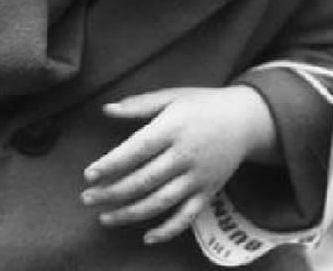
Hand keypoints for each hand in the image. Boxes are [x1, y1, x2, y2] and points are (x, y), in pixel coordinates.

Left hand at [80, 86, 275, 244]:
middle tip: (87, 199)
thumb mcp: (171, 96)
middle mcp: (185, 155)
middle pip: (144, 180)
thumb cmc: (201, 104)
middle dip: (112, 192)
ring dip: (130, 214)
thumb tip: (106, 109)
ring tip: (105, 218)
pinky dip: (167, 230)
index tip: (89, 174)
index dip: (112, 163)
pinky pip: (187, 217)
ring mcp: (198, 177)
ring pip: (160, 202)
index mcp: (173, 127)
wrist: (245, 120)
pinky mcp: (208, 192)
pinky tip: (146, 237)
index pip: (137, 149)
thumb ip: (138, 105)